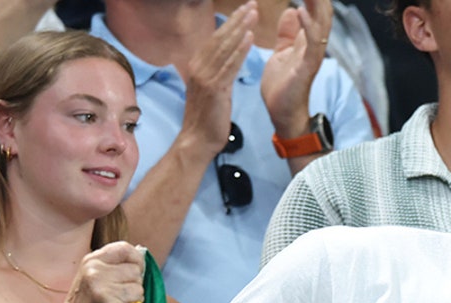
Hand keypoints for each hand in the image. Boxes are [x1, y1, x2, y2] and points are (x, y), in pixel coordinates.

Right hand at [53, 241, 145, 302]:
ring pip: (139, 290)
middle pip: (136, 272)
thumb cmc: (87, 301)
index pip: (125, 249)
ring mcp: (104, 292)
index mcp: (92, 261)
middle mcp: (96, 273)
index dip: (137, 259)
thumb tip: (141, 261)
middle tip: (118, 293)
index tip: (138, 268)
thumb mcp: (92, 274)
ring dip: (133, 300)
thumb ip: (112, 265)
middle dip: (133, 284)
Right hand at [179, 1, 254, 161]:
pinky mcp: (215, 88)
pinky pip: (230, 65)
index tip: (244, 10)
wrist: (197, 140)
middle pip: (220, 37)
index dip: (230, 23)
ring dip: (240, 29)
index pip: (216, 39)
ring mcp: (206, 77)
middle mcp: (199, 67)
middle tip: (251, 4)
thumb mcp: (210, 89)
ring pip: (225, 47)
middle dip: (237, 19)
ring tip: (253, 13)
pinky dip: (240, 50)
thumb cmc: (206, 117)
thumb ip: (217, 72)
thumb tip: (225, 59)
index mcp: (198, 66)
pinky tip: (249, 37)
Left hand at [261, 0, 333, 137]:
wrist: (282, 114)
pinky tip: (301, 11)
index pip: (315, 11)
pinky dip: (308, 27)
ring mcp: (312, 56)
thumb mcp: (282, 53)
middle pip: (322, 14)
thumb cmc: (282, 86)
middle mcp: (314, 46)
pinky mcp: (306, 68)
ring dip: (316, 5)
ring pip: (321, 25)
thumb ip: (287, 33)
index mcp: (307, 42)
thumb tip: (290, 11)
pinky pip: (311, 44)